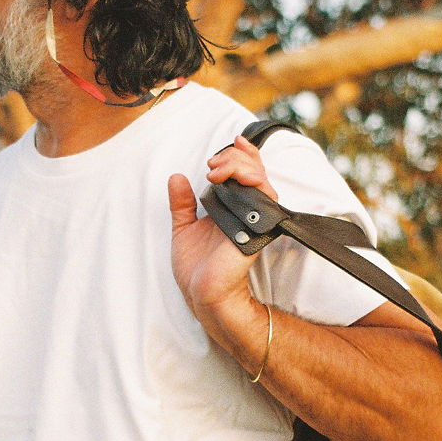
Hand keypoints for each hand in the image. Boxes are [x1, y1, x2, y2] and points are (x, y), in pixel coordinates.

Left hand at [168, 135, 276, 322]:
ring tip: (216, 170)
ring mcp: (255, 219)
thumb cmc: (196, 268)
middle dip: (234, 157)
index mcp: (233, 208)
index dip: (241, 155)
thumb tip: (176, 177)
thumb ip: (182, 204)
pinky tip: (229, 179)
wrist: (200, 293)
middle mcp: (248, 211)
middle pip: (255, 170)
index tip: (224, 147)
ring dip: (240, 165)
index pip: (246, 173)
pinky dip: (251, 181)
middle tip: (212, 165)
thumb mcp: (183, 228)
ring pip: (262, 179)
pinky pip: (265, 198)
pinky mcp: (259, 229)